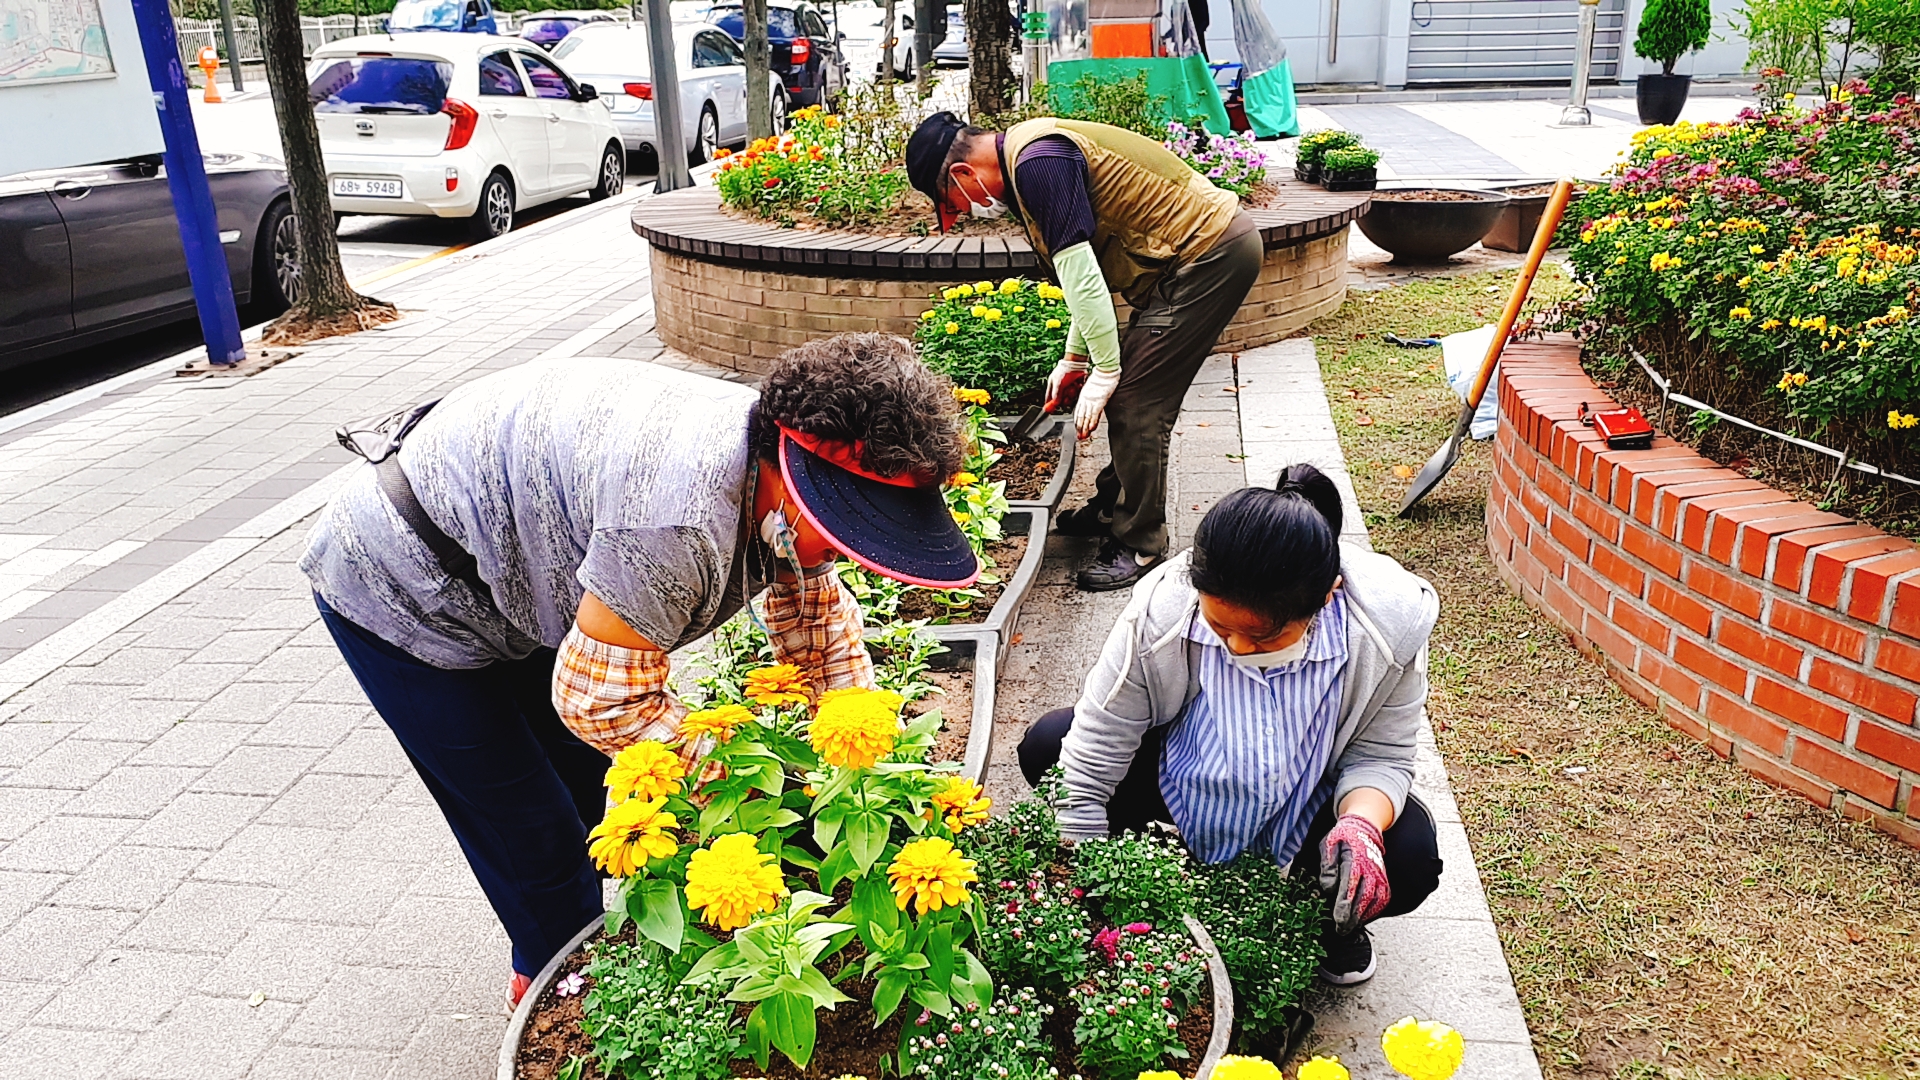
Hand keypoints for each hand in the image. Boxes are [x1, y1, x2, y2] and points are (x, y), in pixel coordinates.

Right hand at [1046, 355, 1089, 410]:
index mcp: (1052, 385)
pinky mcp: (1076, 386)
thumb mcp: (1058, 384)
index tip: (1051, 410)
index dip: (1050, 404)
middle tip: (1067, 396)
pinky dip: (1077, 390)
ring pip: (1069, 397)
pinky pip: (1076, 393)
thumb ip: (1056, 395)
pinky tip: (1077, 384)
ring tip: (1073, 387)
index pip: (1049, 398)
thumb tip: (1055, 404)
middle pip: (1061, 400)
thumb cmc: (1065, 371)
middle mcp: (1060, 387)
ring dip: (1072, 393)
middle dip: (1065, 399)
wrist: (1077, 363)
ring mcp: (1068, 387)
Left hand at [1073, 367, 1120, 439]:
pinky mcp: (1099, 401)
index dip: (1078, 422)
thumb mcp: (1092, 388)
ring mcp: (1092, 401)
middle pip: (1081, 416)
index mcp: (1083, 397)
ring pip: (1086, 417)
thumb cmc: (1101, 378)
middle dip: (1080, 428)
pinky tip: (1091, 428)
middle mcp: (1086, 400)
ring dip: (1085, 428)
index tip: (1078, 429)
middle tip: (1079, 437)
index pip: (1078, 412)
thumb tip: (1092, 405)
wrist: (1105, 371)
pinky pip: (1094, 413)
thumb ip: (1091, 397)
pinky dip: (1092, 421)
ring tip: (1084, 436)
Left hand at [1318, 813, 1390, 935]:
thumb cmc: (1342, 838)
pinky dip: (1374, 911)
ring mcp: (1379, 876)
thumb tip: (1328, 887)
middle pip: (1363, 898)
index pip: (1350, 887)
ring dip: (1363, 917)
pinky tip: (1363, 918)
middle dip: (1352, 917)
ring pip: (1375, 901)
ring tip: (1350, 928)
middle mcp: (1370, 870)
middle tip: (1342, 930)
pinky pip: (1383, 899)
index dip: (1344, 906)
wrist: (1363, 829)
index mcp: (1355, 860)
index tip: (1338, 919)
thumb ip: (1327, 865)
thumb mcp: (1328, 844)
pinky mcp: (1384, 880)